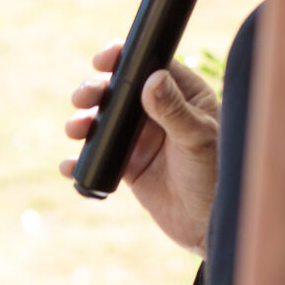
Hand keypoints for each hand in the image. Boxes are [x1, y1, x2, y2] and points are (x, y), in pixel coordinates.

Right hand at [60, 42, 219, 254]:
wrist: (206, 225)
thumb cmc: (214, 177)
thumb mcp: (196, 139)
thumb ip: (174, 110)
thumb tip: (152, 79)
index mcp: (183, 96)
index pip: (150, 65)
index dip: (123, 59)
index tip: (103, 59)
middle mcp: (159, 112)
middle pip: (118, 91)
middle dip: (95, 91)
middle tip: (82, 99)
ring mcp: (141, 138)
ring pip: (103, 121)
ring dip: (83, 122)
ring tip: (75, 130)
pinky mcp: (127, 165)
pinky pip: (97, 156)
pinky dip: (80, 160)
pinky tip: (70, 165)